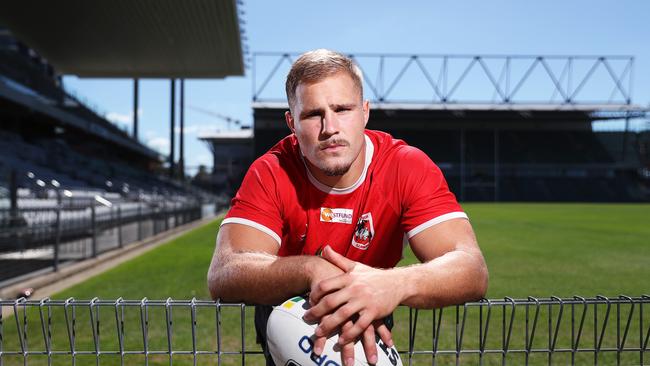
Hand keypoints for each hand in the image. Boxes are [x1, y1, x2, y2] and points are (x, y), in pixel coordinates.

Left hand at [304, 246, 400, 363]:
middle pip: (330, 301)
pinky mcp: (374, 312)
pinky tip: (341, 340)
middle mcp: (355, 288)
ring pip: (342, 315)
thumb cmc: (373, 276)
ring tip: (319, 332)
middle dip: (317, 312)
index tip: (309, 302)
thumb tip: (324, 248)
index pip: (326, 285)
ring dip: (329, 325)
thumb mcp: (356, 266)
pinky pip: (359, 326)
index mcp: (349, 277)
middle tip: (306, 319)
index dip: (314, 294)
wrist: (398, 283)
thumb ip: (338, 259)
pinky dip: (349, 334)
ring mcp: (364, 301)